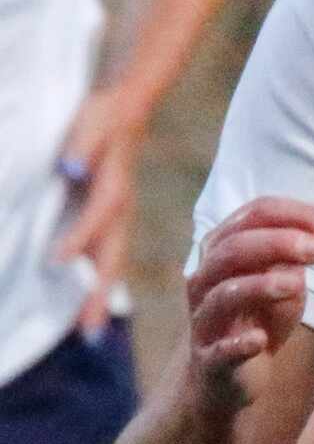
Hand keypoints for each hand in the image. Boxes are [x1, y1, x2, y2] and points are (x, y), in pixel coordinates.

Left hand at [51, 88, 145, 334]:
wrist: (126, 111)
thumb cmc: (103, 117)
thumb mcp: (92, 123)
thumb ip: (83, 147)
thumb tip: (73, 172)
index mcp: (113, 189)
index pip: (97, 218)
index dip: (79, 239)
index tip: (57, 263)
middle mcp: (119, 212)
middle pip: (111, 258)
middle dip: (100, 294)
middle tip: (89, 332)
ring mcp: (117, 220)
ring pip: (110, 264)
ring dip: (100, 298)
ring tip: (90, 332)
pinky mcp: (109, 222)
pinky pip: (106, 258)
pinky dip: (100, 284)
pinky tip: (89, 305)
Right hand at [185, 197, 313, 387]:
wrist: (231, 374)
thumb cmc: (262, 316)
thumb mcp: (285, 279)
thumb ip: (294, 254)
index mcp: (223, 251)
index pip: (251, 216)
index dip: (293, 215)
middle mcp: (206, 280)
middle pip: (232, 249)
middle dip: (278, 243)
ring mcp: (205, 321)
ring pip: (223, 295)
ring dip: (261, 286)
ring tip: (297, 284)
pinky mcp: (210, 360)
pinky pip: (219, 350)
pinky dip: (238, 344)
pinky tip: (260, 341)